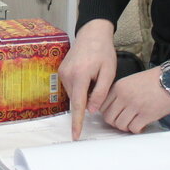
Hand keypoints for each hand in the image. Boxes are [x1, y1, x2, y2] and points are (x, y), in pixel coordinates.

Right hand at [57, 19, 116, 139]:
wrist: (92, 33)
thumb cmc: (103, 51)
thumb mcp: (108, 72)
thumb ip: (100, 93)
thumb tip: (91, 111)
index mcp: (79, 75)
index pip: (78, 105)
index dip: (77, 122)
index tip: (75, 135)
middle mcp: (67, 75)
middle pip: (77, 99)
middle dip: (87, 100)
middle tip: (99, 83)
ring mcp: (62, 73)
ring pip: (74, 93)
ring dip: (84, 92)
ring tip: (94, 76)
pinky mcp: (61, 71)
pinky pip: (71, 86)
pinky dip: (80, 86)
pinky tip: (88, 75)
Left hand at [100, 67, 169, 133]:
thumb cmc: (153, 80)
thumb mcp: (131, 81)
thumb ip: (120, 93)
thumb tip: (113, 108)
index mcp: (118, 87)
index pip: (102, 106)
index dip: (108, 113)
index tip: (115, 115)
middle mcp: (124, 96)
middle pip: (109, 118)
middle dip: (115, 122)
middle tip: (124, 121)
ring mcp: (134, 106)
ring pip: (120, 125)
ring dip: (126, 127)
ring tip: (133, 123)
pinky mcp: (146, 114)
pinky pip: (133, 128)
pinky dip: (136, 129)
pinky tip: (141, 125)